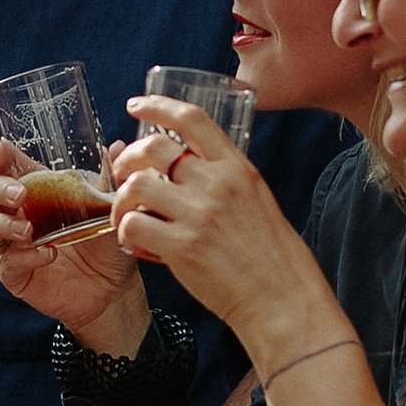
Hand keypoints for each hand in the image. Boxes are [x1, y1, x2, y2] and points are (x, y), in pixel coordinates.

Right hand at [0, 138, 152, 348]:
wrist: (114, 287)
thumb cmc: (106, 241)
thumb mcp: (110, 207)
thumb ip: (109, 179)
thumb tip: (117, 148)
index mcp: (37, 187)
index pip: (7, 163)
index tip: (0, 151)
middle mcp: (18, 211)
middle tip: (20, 194)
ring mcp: (13, 242)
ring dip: (2, 222)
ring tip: (29, 229)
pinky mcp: (15, 272)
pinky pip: (8, 261)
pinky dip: (25, 256)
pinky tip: (48, 254)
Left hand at [99, 99, 322, 346]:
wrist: (283, 300)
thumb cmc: (272, 256)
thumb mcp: (257, 200)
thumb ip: (224, 179)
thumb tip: (184, 167)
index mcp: (238, 168)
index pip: (192, 119)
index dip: (158, 105)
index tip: (136, 106)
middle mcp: (218, 184)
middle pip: (153, 147)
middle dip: (128, 158)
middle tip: (122, 176)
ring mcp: (200, 215)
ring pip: (137, 184)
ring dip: (121, 200)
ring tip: (125, 215)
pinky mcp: (184, 248)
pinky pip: (133, 226)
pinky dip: (125, 232)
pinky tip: (134, 242)